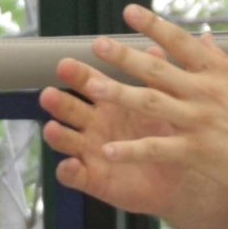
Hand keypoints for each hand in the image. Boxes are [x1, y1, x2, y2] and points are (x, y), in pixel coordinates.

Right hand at [40, 43, 194, 216]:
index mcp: (110, 102)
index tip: (66, 64)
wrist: (179, 178)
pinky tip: (70, 166)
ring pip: (66, 140)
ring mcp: (90, 152)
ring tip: (52, 128)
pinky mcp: (91, 179)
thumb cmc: (167, 137)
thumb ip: (156, 80)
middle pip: (70, 109)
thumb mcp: (163, 106)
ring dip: (56, 135)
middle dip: (58, 102)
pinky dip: (68, 172)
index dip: (77, 75)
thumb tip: (156, 49)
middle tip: (48, 94)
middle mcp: (94, 124)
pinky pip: (74, 176)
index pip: (89, 83)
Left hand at [55, 4, 227, 197]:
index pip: (179, 42)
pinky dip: (132, 150)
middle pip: (157, 69)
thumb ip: (217, 59)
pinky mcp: (195, 150)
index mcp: (215, 71)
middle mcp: (204, 91)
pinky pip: (157, 148)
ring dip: (120, 94)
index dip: (153, 25)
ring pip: (151, 103)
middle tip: (97, 45)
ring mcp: (198, 120)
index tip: (129, 11)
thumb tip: (204, 36)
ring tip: (93, 88)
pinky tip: (107, 150)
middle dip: (124, 56)